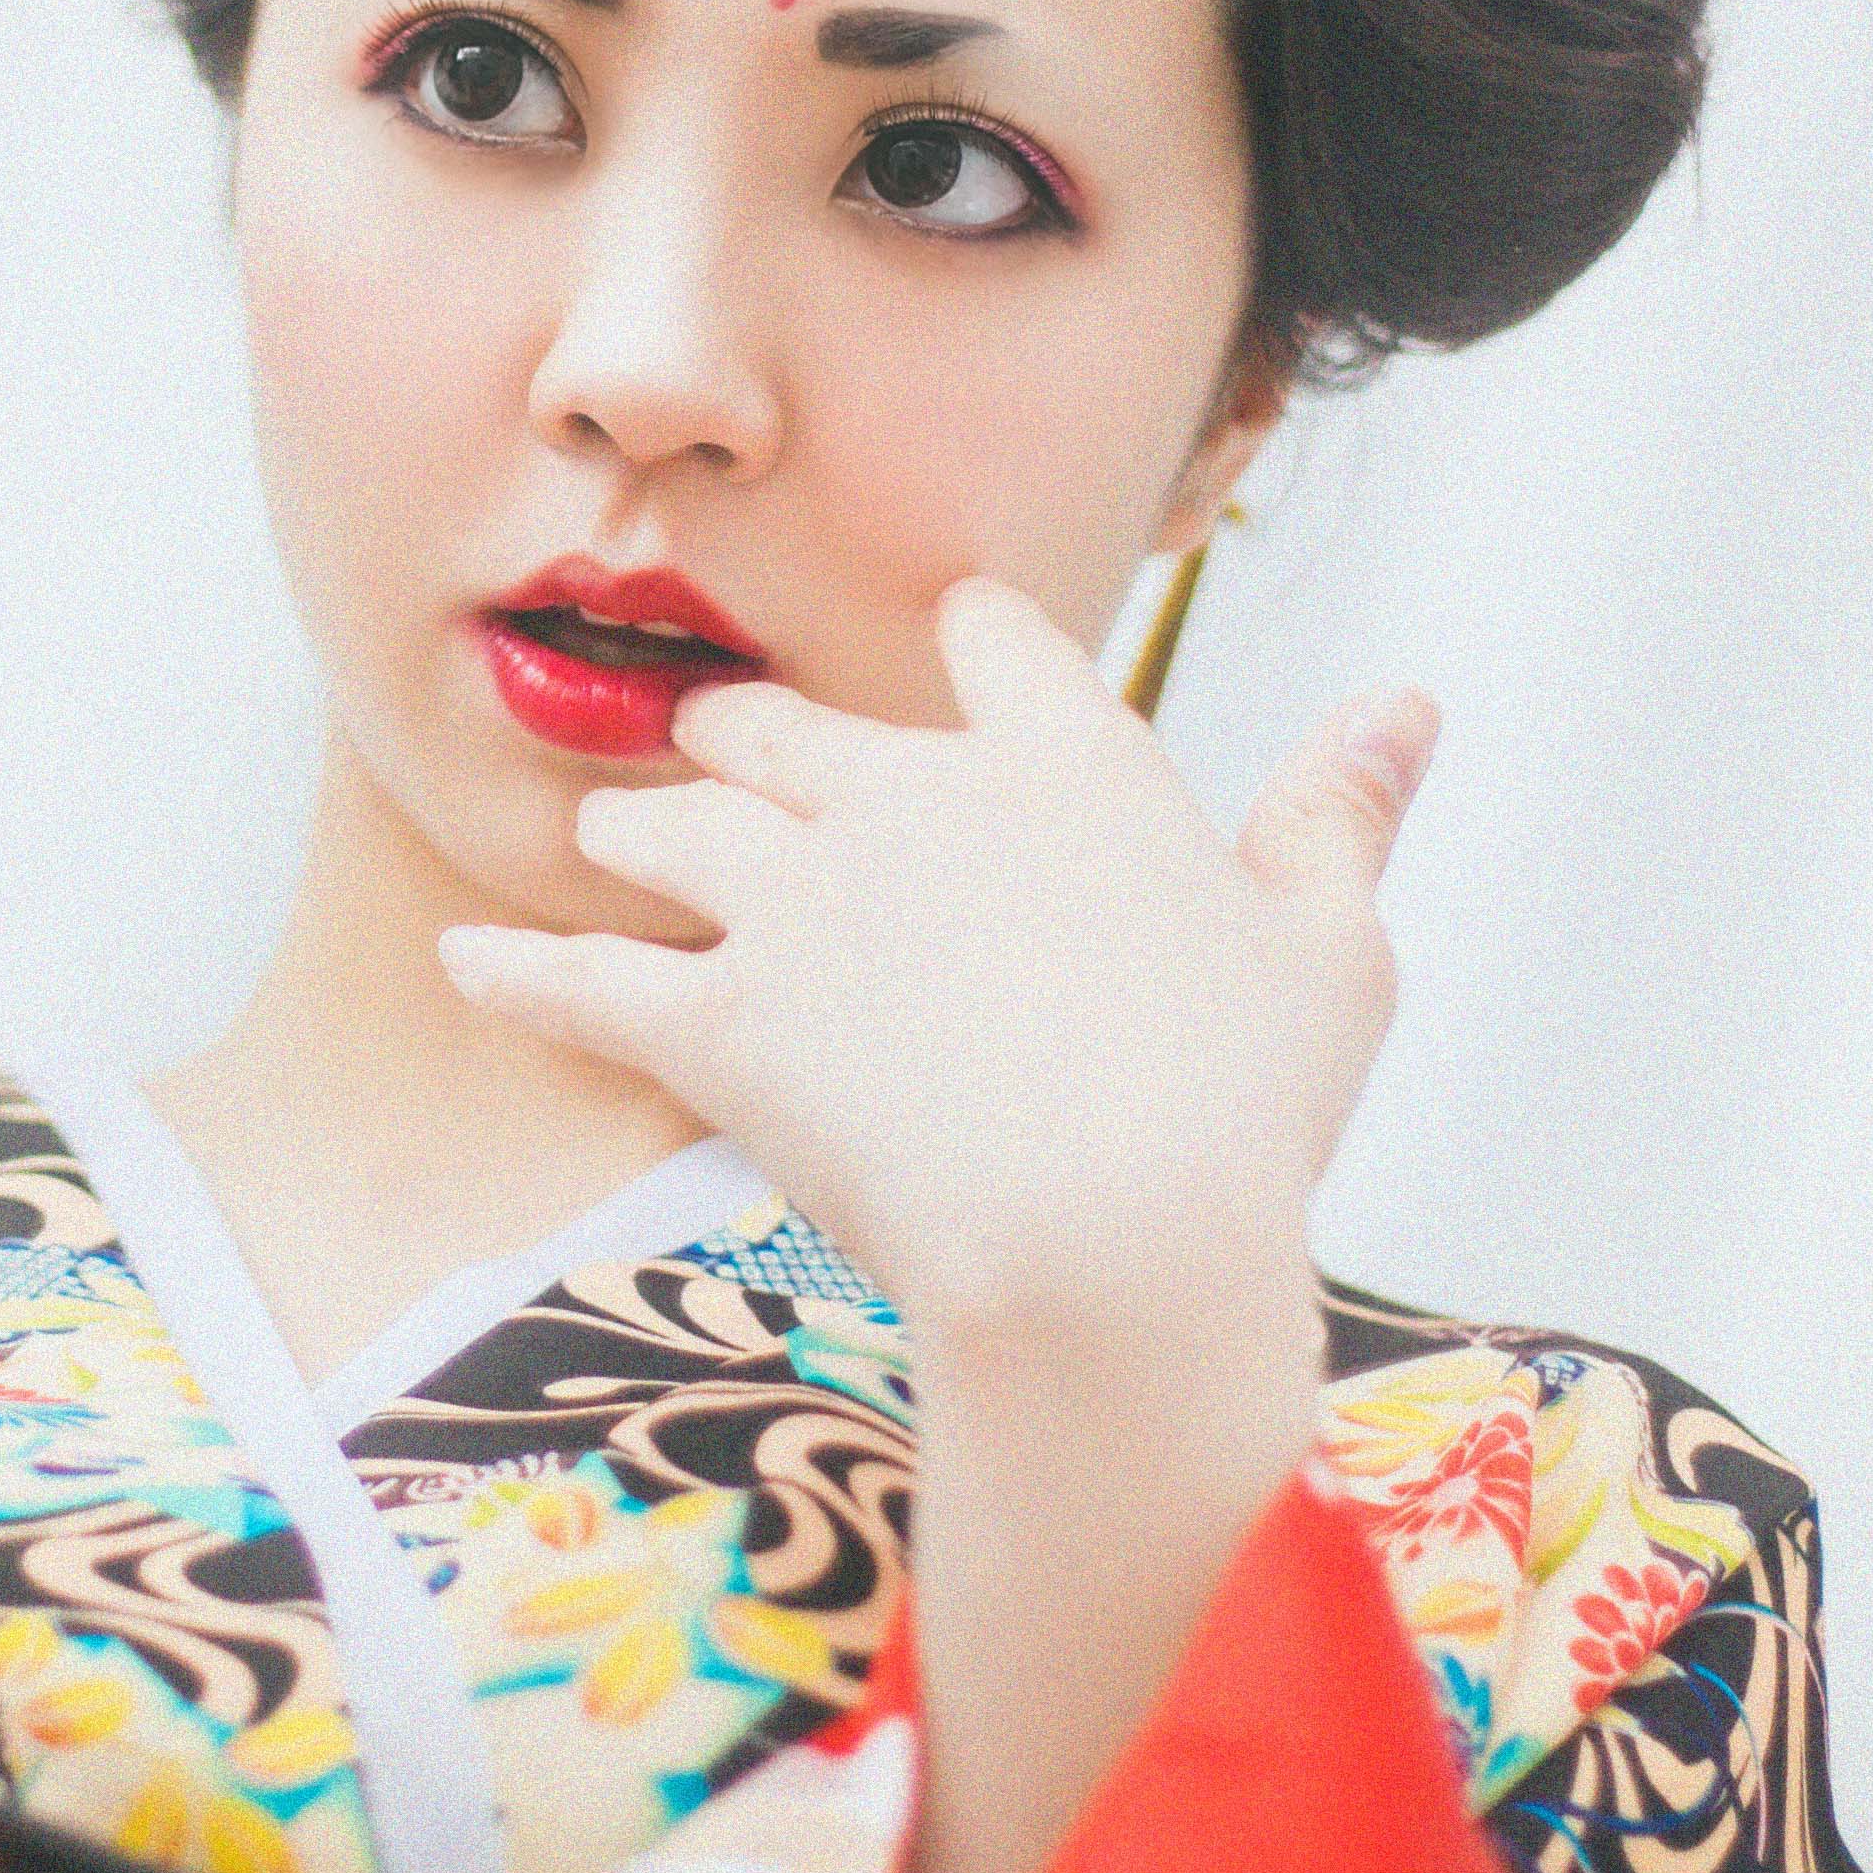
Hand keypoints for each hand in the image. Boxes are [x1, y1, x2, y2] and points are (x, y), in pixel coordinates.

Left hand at [437, 577, 1439, 1335]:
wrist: (1105, 1242)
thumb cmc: (1240, 1112)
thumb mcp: (1329, 951)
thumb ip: (1342, 812)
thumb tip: (1407, 702)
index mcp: (1065, 764)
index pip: (995, 641)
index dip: (971, 633)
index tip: (953, 630)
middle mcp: (909, 799)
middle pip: (789, 718)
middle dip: (753, 726)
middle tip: (727, 741)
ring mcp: (797, 900)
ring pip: (676, 821)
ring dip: (641, 826)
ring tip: (605, 836)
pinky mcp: (715, 1014)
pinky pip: (580, 972)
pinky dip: (517, 964)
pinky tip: (465, 955)